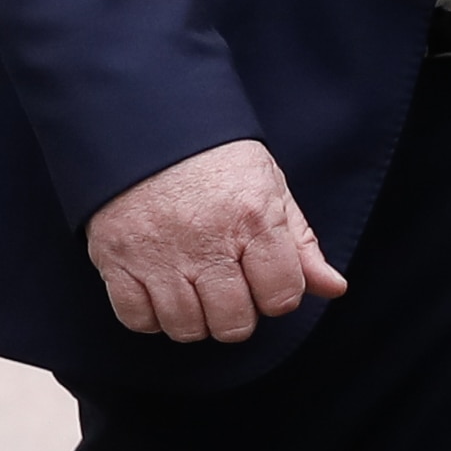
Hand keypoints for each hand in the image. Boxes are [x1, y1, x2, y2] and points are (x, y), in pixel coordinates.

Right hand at [85, 140, 347, 344]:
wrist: (145, 122)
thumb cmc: (214, 158)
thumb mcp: (269, 186)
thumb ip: (300, 243)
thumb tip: (334, 288)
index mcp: (253, 217)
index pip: (282, 296)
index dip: (278, 294)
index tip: (264, 277)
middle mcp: (207, 240)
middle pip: (234, 323)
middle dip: (237, 314)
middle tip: (229, 288)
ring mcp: (158, 253)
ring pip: (186, 328)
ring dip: (195, 319)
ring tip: (195, 289)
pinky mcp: (116, 258)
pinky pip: (138, 320)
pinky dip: (152, 317)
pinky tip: (162, 291)